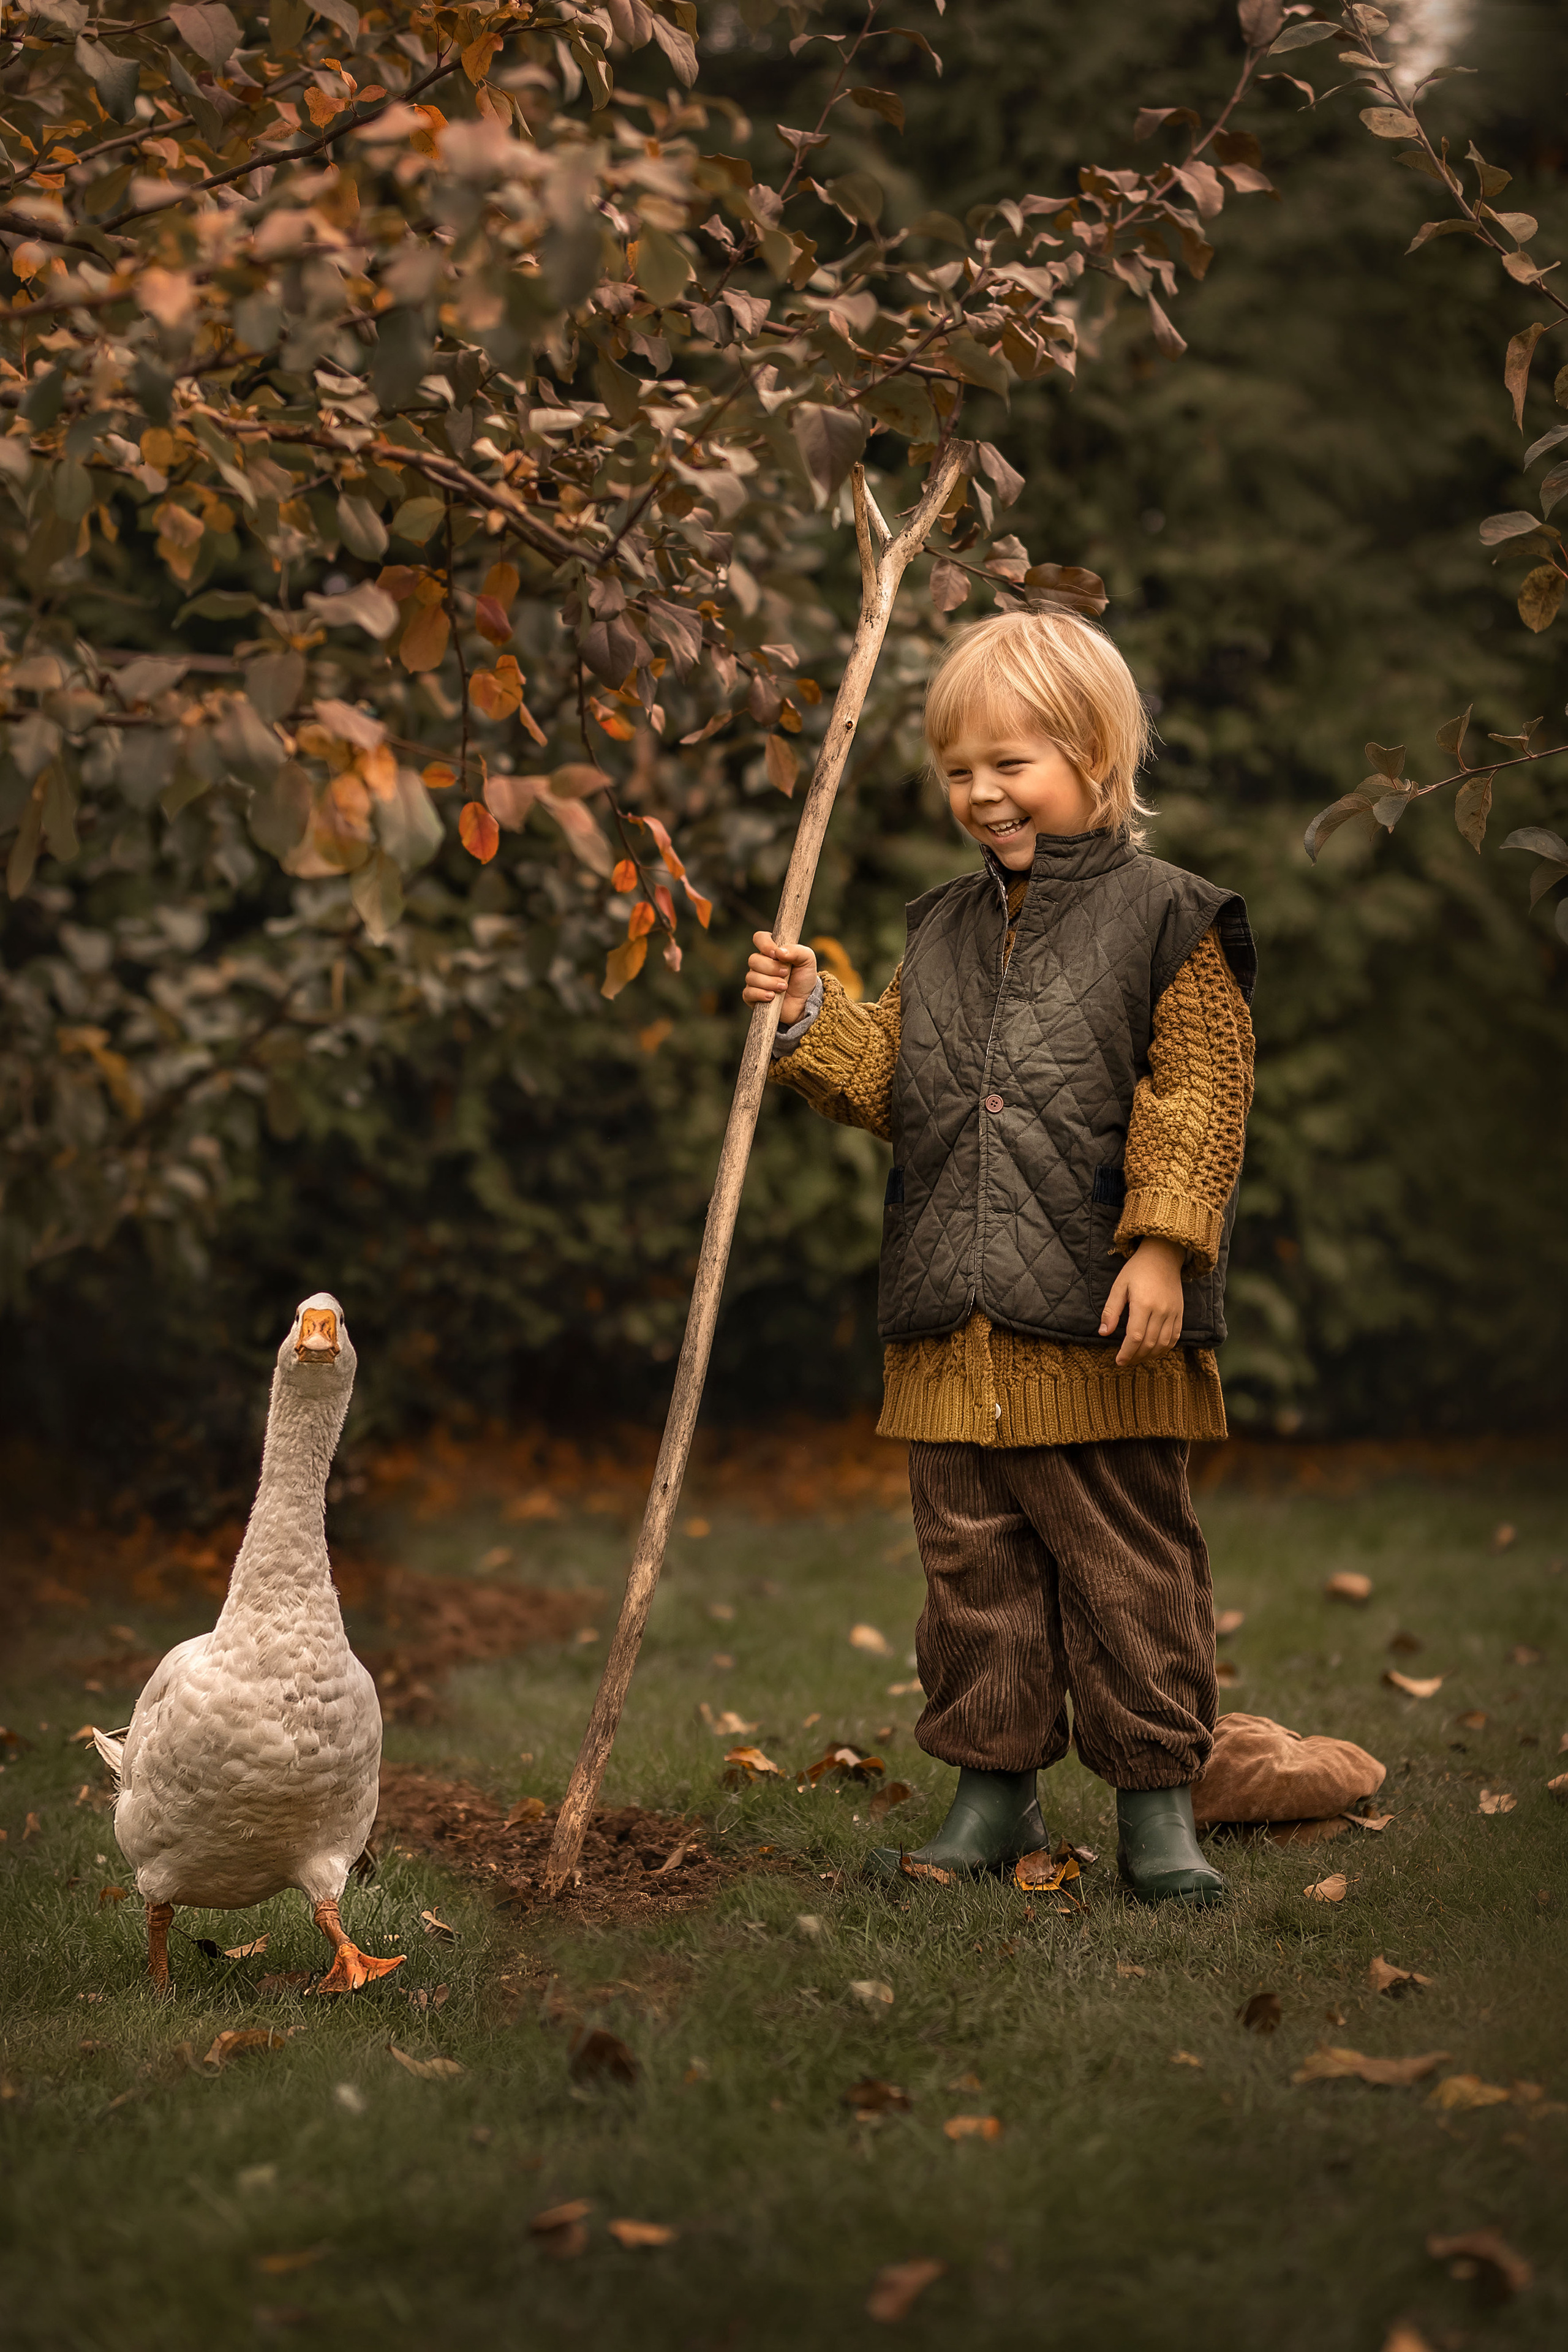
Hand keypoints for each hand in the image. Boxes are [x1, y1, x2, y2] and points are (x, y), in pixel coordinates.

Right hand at [743, 931, 817, 1024]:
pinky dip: (761, 994)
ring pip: (751, 977)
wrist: (804, 1003)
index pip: (760, 938)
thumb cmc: (804, 979)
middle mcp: (760, 964)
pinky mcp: (751, 996)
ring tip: (784, 987)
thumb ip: (797, 951)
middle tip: (786, 974)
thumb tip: (779, 951)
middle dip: (771, 968)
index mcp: (772, 951)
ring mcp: (754, 980)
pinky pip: (748, 992)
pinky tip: (772, 997)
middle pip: (753, 959)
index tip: (776, 954)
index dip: (765, 944)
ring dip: (770, 983)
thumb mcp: (808, 960)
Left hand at [1100, 1236, 1184, 1366]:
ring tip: (1137, 1358)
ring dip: (1150, 1356)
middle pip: (1149, 1344)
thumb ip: (1111, 1311)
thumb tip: (1103, 1333)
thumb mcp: (1118, 1286)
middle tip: (1125, 1361)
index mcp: (1143, 1304)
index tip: (1118, 1361)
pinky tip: (1154, 1352)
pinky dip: (1165, 1349)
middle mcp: (1161, 1310)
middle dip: (1136, 1357)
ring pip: (1163, 1344)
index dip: (1126, 1352)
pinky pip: (1175, 1337)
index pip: (1135, 1337)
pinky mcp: (1180, 1313)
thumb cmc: (1136, 1271)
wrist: (1162, 1257)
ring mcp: (1173, 1313)